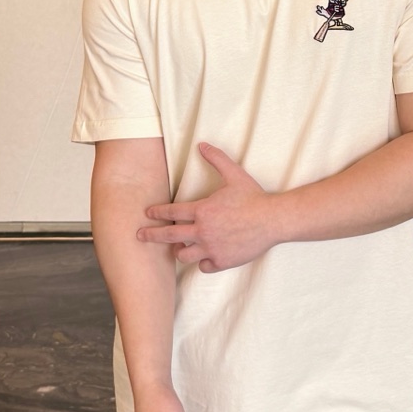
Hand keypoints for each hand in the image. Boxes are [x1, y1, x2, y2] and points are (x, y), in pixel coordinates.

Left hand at [137, 143, 277, 272]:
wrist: (272, 220)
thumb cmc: (253, 197)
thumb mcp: (234, 174)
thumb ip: (216, 159)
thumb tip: (202, 144)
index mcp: (202, 211)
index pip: (171, 213)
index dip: (157, 213)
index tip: (148, 214)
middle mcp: (202, 232)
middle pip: (168, 236)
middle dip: (151, 236)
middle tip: (140, 236)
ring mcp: (211, 248)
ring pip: (183, 255)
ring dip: (179, 251)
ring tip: (178, 248)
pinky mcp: (222, 261)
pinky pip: (204, 266)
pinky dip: (202, 262)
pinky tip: (205, 257)